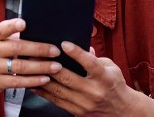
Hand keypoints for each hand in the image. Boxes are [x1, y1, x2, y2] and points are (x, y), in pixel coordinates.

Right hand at [0, 18, 62, 99]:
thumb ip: (13, 38)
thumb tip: (40, 32)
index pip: (2, 29)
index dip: (13, 26)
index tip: (24, 23)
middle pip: (17, 48)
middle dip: (38, 49)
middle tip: (55, 51)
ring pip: (19, 66)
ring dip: (40, 67)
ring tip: (56, 66)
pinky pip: (17, 81)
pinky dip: (33, 81)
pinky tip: (45, 79)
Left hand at [30, 41, 153, 115]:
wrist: (122, 111)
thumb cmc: (114, 85)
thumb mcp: (111, 68)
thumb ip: (95, 57)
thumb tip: (82, 45)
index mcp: (105, 78)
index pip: (90, 63)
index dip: (76, 53)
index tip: (64, 44)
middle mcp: (94, 92)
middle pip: (68, 78)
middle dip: (50, 66)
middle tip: (38, 54)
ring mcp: (84, 104)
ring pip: (58, 90)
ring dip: (42, 78)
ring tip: (32, 67)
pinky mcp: (77, 112)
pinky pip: (56, 101)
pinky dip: (44, 92)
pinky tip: (35, 83)